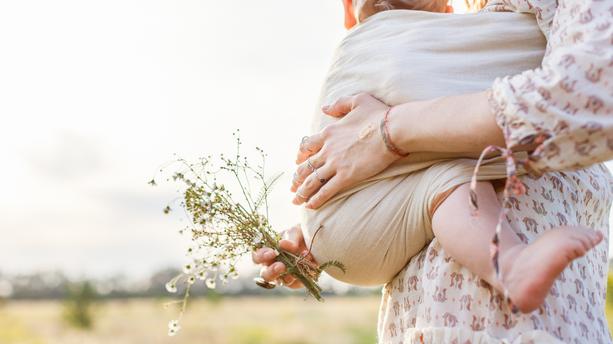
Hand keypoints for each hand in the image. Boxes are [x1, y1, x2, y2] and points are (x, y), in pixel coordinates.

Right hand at [251, 225, 315, 288]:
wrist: (317, 243)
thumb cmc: (300, 235)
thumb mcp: (295, 232)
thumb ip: (289, 238)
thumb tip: (282, 244)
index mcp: (267, 252)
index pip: (257, 257)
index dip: (260, 257)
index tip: (271, 253)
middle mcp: (272, 265)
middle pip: (265, 274)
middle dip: (271, 271)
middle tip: (281, 266)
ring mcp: (283, 275)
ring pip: (278, 281)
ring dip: (286, 276)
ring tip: (296, 268)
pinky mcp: (295, 282)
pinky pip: (294, 283)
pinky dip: (300, 276)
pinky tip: (307, 268)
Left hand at [291, 93, 400, 208]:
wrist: (391, 130)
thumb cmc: (378, 115)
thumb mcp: (357, 100)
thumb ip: (339, 104)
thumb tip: (324, 107)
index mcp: (329, 132)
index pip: (307, 146)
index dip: (300, 155)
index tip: (297, 162)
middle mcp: (328, 149)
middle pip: (306, 166)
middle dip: (297, 178)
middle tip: (292, 187)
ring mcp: (335, 164)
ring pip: (312, 180)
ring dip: (302, 191)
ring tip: (296, 200)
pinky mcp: (346, 176)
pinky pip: (326, 190)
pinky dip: (316, 199)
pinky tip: (310, 206)